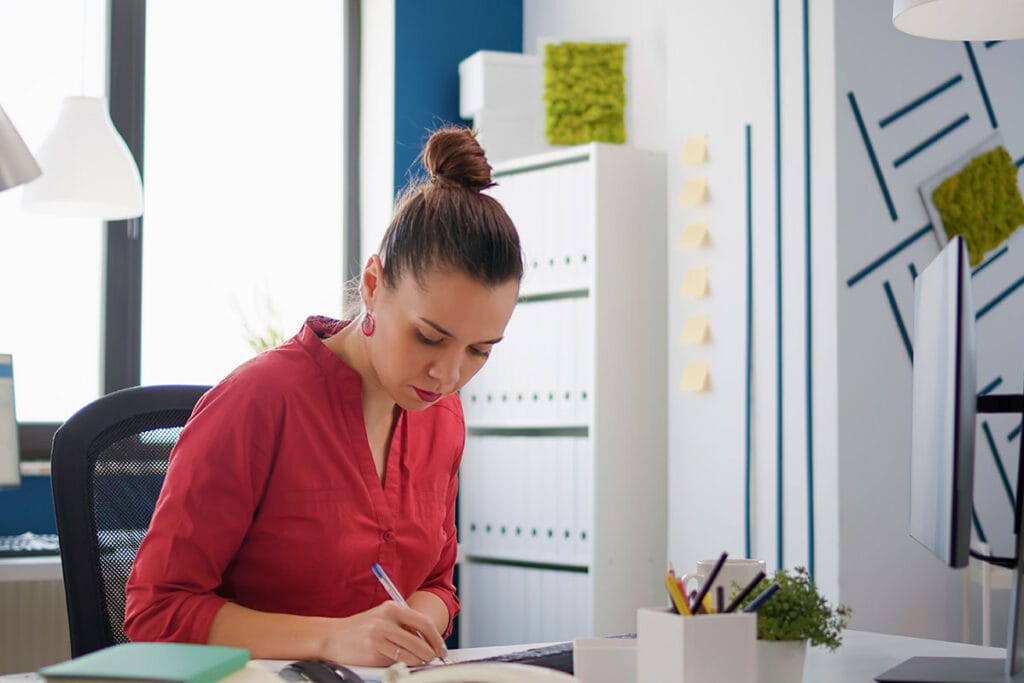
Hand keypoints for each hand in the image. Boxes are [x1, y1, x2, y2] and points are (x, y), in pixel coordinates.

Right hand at [324, 601, 446, 665]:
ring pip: (410, 654)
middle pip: (420, 641)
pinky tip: (399, 662)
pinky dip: (401, 665)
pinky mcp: (372, 653)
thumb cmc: (360, 628)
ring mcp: (378, 637)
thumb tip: (428, 640)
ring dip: (418, 661)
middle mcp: (386, 620)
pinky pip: (395, 662)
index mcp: (392, 608)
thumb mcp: (383, 616)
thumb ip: (404, 624)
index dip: (436, 638)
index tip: (440, 647)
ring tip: (418, 661)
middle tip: (432, 658)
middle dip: (430, 653)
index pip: (424, 623)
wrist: (332, 636)